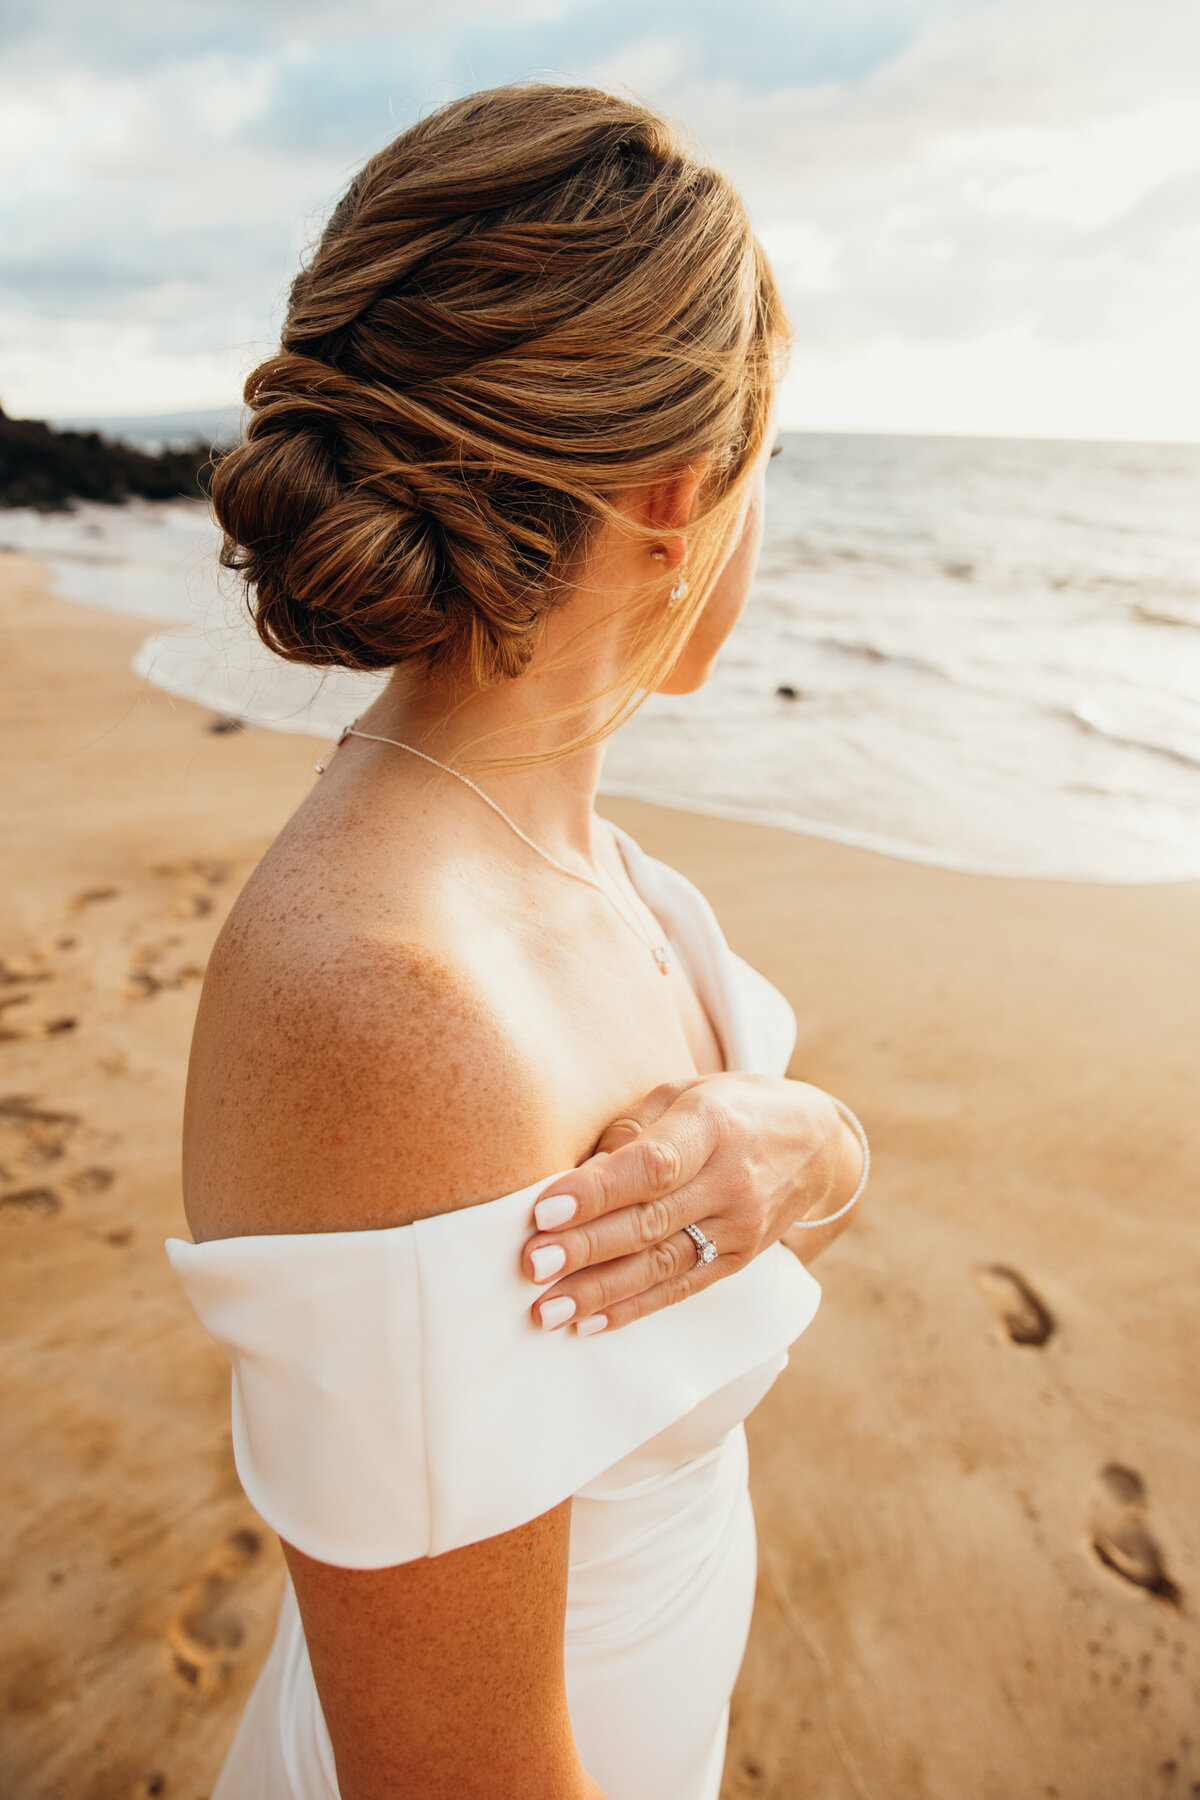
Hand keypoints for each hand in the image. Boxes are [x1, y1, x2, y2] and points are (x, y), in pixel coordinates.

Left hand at [523, 1073, 864, 1334]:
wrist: (818, 1144)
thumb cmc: (731, 1108)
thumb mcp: (685, 1092)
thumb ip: (631, 1130)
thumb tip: (576, 1177)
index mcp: (714, 1125)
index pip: (652, 1165)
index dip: (597, 1190)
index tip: (544, 1210)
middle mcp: (732, 1181)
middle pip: (651, 1221)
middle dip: (585, 1247)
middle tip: (531, 1265)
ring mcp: (741, 1227)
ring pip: (662, 1264)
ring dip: (600, 1291)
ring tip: (547, 1308)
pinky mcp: (740, 1260)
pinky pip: (681, 1289)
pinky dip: (634, 1309)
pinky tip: (590, 1323)